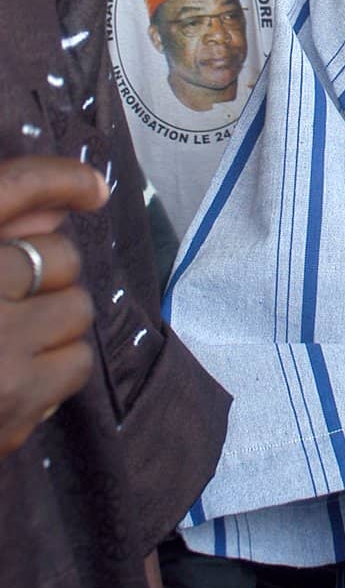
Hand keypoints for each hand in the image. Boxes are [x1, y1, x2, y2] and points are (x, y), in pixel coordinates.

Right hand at [0, 155, 108, 456]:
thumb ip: (0, 225)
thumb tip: (59, 211)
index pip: (17, 187)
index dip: (63, 179)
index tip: (92, 190)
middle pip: (61, 256)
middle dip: (44, 274)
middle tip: (8, 298)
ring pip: (77, 313)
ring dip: (54, 324)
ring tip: (9, 341)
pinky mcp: (10, 409)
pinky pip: (73, 370)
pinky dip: (51, 374)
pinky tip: (9, 379)